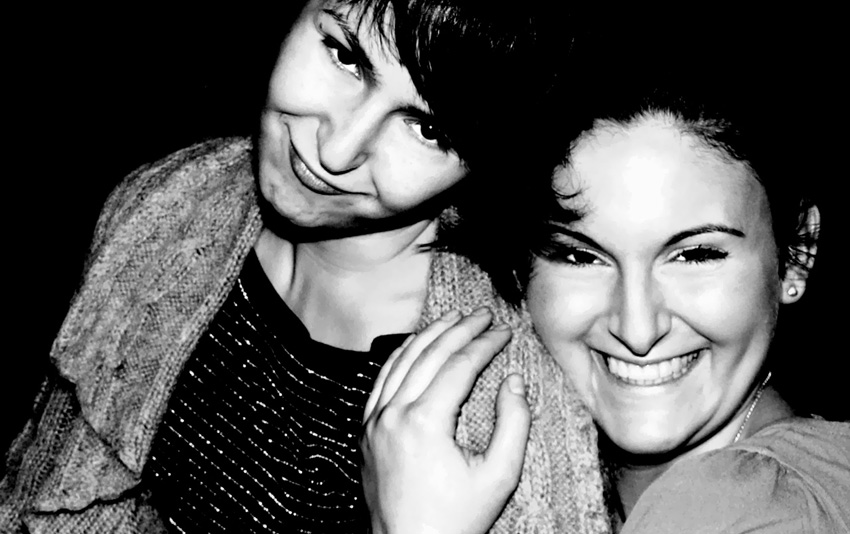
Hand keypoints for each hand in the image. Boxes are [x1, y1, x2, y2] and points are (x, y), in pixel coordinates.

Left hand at [361, 308, 531, 533]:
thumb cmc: (456, 518)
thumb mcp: (498, 476)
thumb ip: (513, 424)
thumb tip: (513, 380)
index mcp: (424, 422)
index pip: (459, 366)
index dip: (485, 344)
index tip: (505, 331)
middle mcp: (393, 414)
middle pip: (430, 355)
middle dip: (460, 329)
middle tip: (483, 315)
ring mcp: (374, 421)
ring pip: (401, 361)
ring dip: (429, 334)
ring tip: (453, 318)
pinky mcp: (366, 430)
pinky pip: (381, 380)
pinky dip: (400, 356)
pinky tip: (415, 345)